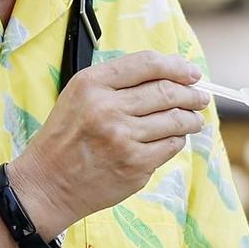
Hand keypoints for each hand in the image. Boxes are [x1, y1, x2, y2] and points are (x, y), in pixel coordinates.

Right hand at [8, 51, 210, 232]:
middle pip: (167, 91)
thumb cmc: (65, 137)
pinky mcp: (135, 165)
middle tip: (200, 97)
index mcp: (92, 84)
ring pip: (175, 120)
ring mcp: (123, 139)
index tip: (192, 72)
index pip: (147, 64)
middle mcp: (108, 109)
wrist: (48, 183)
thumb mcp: (79, 96)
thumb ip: (117, 81)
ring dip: (191, 118)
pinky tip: (173, 138)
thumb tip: (169, 74)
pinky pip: (171, 146)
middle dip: (191, 94)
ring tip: (194, 119)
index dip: (176, 66)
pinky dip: (177, 140)